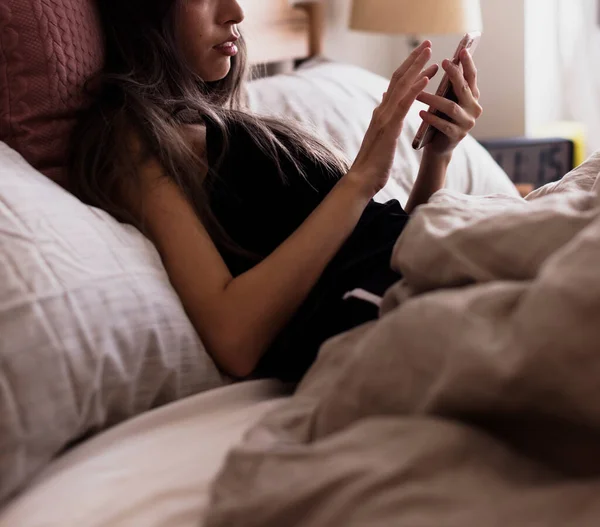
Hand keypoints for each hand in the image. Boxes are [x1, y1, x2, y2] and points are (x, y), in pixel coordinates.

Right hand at [346, 41, 438, 197]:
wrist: (362, 180)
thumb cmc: (373, 165)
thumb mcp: (380, 139)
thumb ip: (384, 121)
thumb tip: (385, 107)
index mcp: (380, 114)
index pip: (395, 86)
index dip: (408, 70)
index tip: (422, 59)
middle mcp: (381, 111)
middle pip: (398, 79)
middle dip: (413, 61)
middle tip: (427, 45)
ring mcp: (384, 118)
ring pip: (401, 86)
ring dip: (416, 67)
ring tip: (430, 53)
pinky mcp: (389, 128)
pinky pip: (403, 104)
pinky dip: (415, 89)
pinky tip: (427, 78)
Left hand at [416, 48, 482, 157]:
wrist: (438, 146)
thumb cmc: (441, 118)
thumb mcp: (447, 99)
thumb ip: (450, 86)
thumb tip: (447, 61)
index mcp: (472, 97)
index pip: (472, 77)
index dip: (468, 64)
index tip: (462, 50)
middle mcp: (474, 108)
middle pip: (463, 89)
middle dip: (454, 74)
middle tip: (443, 62)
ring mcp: (467, 123)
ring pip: (451, 107)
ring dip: (433, 99)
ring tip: (418, 94)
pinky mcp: (457, 136)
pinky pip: (444, 125)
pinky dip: (432, 118)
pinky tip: (421, 113)